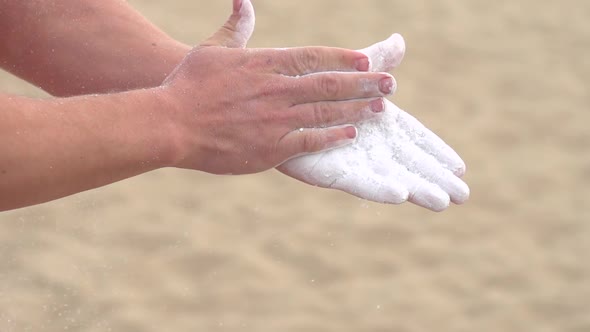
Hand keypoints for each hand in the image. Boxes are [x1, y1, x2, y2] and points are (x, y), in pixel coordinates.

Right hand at [159, 0, 394, 174]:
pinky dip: (333, 137)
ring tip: (381, 108)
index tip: (365, 60)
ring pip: (326, 111)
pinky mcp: (270, 148)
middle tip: (390, 84)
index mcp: (264, 63)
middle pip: (329, 84)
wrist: (170, 123)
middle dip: (363, 84)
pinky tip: (351, 134)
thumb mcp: (212, 49)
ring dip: (356, 109)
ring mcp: (275, 119)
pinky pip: (310, 141)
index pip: (313, 57)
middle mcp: (276, 89)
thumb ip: (236, 27)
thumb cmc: (187, 85)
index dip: (342, 59)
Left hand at [279, 35, 469, 211]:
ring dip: (415, 188)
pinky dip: (378, 187)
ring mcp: (348, 159)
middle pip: (408, 164)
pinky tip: (400, 194)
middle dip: (435, 179)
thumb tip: (399, 42)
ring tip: (441, 201)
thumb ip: (374, 60)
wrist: (266, 103)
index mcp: (377, 123)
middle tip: (463, 195)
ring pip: (388, 177)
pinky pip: (355, 180)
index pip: (413, 139)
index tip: (460, 167)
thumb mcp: (346, 70)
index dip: (436, 152)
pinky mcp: (326, 169)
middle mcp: (366, 144)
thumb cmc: (308, 86)